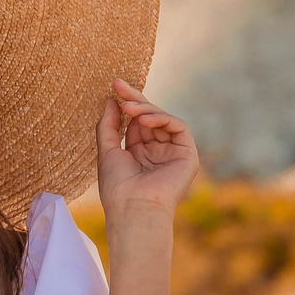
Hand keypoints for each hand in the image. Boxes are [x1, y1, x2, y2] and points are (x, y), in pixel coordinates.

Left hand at [96, 79, 198, 218]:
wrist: (133, 209)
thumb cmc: (118, 187)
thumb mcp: (107, 151)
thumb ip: (109, 125)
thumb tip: (110, 100)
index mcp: (140, 152)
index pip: (136, 121)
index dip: (127, 102)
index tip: (114, 85)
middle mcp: (158, 151)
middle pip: (150, 116)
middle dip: (135, 99)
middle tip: (119, 85)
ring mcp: (173, 152)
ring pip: (163, 119)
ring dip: (145, 110)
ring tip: (129, 108)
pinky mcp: (187, 155)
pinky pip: (178, 127)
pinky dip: (162, 119)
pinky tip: (145, 120)